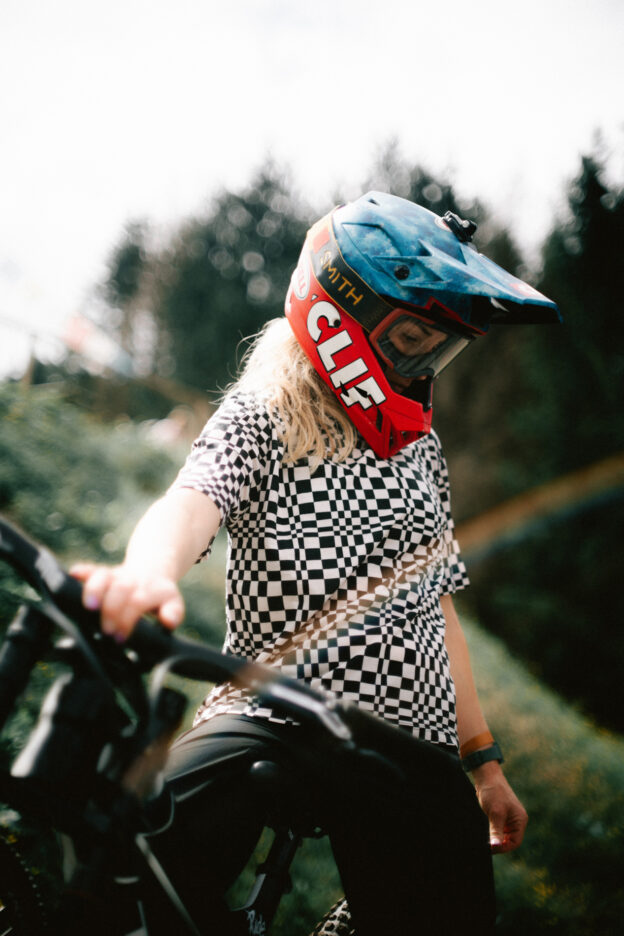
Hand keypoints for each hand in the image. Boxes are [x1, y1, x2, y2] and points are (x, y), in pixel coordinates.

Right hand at [70, 562, 184, 640]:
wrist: (152, 572)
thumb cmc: (159, 598)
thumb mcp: (173, 604)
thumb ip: (173, 613)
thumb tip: (168, 621)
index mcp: (152, 588)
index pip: (138, 601)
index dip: (127, 619)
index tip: (120, 638)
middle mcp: (134, 580)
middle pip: (121, 588)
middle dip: (112, 609)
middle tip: (106, 631)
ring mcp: (117, 575)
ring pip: (103, 575)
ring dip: (94, 590)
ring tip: (89, 607)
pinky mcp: (103, 573)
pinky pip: (90, 570)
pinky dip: (81, 572)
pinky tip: (73, 576)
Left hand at [472, 761, 527, 853]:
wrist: (486, 777)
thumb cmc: (493, 792)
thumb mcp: (495, 814)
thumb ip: (496, 831)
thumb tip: (495, 847)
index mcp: (520, 820)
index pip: (515, 842)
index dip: (504, 848)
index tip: (491, 849)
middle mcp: (516, 820)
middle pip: (510, 840)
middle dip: (500, 845)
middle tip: (486, 847)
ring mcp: (509, 818)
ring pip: (504, 836)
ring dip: (496, 839)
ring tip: (485, 842)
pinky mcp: (501, 815)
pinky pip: (499, 829)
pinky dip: (493, 833)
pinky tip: (485, 834)